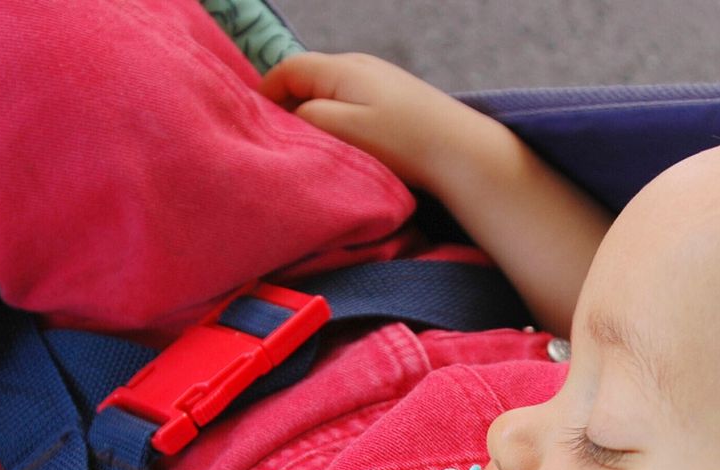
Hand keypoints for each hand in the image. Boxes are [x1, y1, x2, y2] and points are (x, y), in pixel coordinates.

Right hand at [259, 52, 503, 191]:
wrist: (464, 153)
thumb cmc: (404, 143)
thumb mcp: (345, 129)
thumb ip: (308, 117)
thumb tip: (287, 114)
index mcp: (342, 67)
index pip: (287, 69)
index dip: (265, 96)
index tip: (256, 127)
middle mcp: (360, 66)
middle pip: (307, 80)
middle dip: (288, 108)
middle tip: (280, 144)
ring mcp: (380, 82)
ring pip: (329, 95)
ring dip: (314, 119)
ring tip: (311, 150)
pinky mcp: (396, 102)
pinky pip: (352, 106)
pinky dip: (339, 124)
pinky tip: (347, 149)